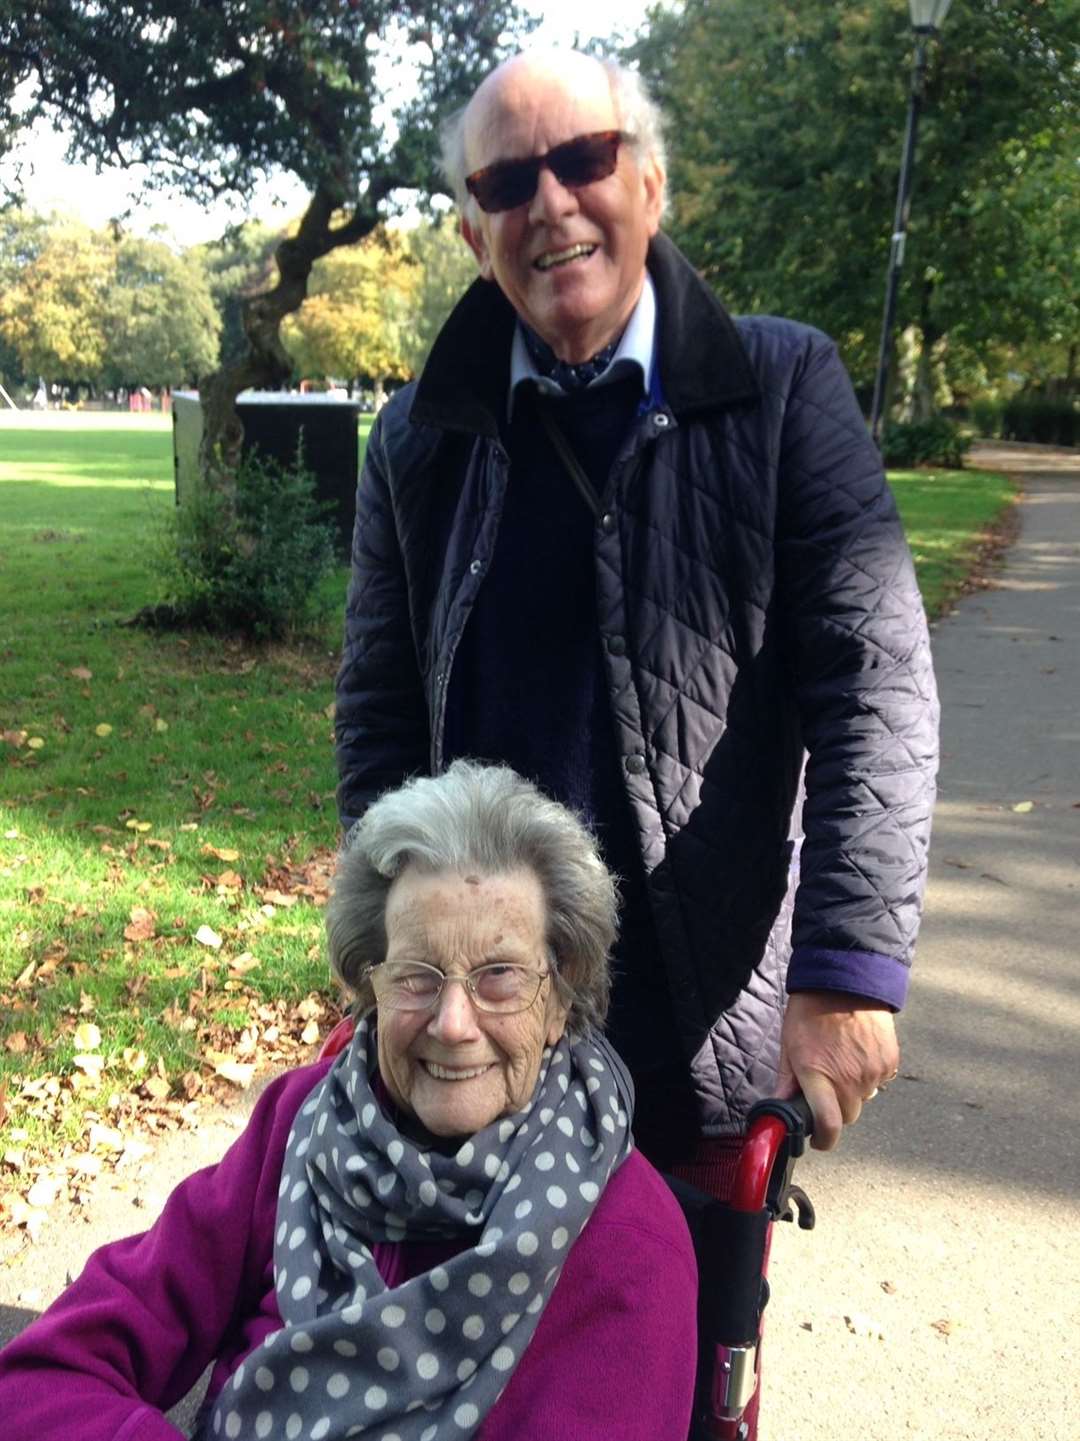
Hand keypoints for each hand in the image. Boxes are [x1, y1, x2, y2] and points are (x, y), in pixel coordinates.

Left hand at [775, 991, 898, 1151]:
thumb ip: (786, 1082)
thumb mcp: (789, 1044)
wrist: (846, 980)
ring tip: (842, 1061)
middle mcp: (848, 1078)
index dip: (823, 1139)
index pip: (829, 1126)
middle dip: (835, 1109)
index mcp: (818, 1075)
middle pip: (847, 1115)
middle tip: (826, 1085)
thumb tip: (777, 1110)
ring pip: (864, 1099)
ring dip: (853, 1090)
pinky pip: (879, 1081)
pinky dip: (869, 1075)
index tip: (818, 1140)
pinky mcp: (889, 1062)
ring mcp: (872, 1071)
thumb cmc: (810, 1011)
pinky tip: (858, 1052)